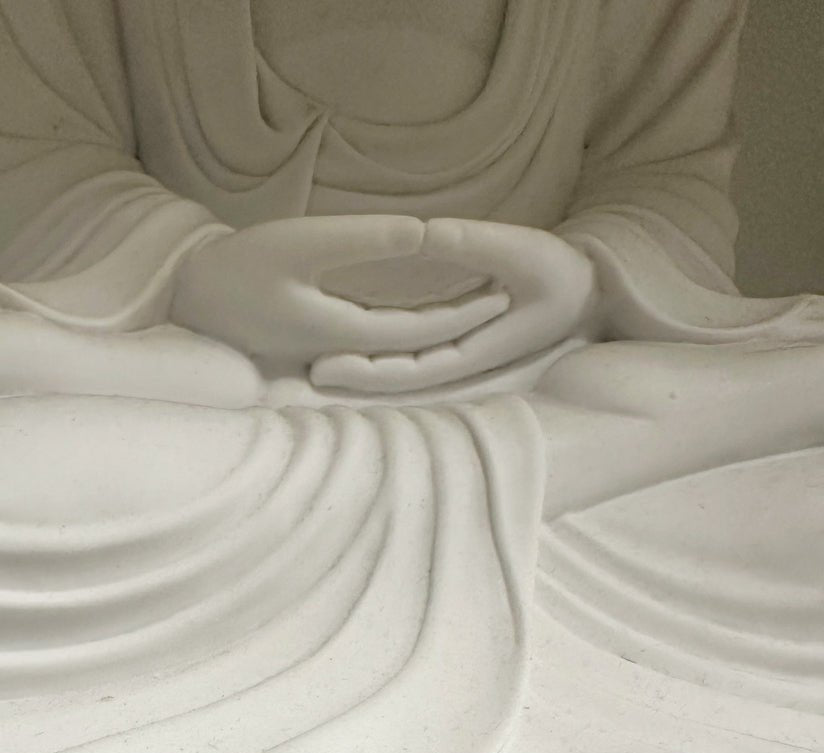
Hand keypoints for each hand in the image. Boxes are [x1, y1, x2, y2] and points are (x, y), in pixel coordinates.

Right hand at [170, 215, 511, 370]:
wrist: (190, 300)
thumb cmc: (239, 269)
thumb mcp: (301, 243)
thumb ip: (363, 240)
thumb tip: (425, 234)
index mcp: (344, 333)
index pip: (422, 332)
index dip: (465, 315)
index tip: (504, 296)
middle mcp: (344, 351)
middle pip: (417, 346)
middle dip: (461, 326)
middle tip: (505, 302)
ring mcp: (331, 351)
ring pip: (398, 346)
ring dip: (438, 327)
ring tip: (476, 304)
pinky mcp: (320, 343)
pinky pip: (377, 340)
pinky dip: (409, 325)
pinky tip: (423, 310)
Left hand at [310, 219, 600, 393]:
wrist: (582, 289)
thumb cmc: (558, 271)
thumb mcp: (522, 251)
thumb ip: (475, 244)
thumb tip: (429, 233)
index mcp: (474, 349)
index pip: (413, 369)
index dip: (371, 369)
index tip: (331, 364)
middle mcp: (458, 359)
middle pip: (399, 377)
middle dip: (357, 376)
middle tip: (310, 372)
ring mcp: (454, 352)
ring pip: (401, 368)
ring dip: (364, 367)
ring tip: (315, 363)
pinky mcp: (451, 339)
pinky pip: (409, 351)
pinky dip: (379, 352)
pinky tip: (347, 344)